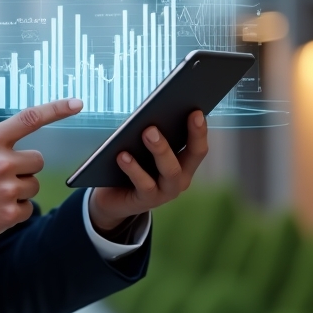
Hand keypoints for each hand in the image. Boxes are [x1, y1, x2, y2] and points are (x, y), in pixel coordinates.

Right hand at [0, 98, 82, 253]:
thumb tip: (8, 134)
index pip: (29, 118)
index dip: (57, 109)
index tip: (76, 103)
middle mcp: (0, 162)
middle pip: (37, 160)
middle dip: (23, 166)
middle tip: (1, 175)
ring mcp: (6, 190)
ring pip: (33, 185)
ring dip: (19, 188)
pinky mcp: (8, 214)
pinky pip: (28, 208)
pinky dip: (14, 209)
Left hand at [88, 110, 208, 232]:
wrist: (113, 199)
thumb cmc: (133, 167)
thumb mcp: (143, 150)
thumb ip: (152, 136)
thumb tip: (153, 116)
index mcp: (184, 164)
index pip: (198, 147)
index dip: (199, 130)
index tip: (196, 111)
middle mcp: (180, 179)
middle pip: (190, 156)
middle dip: (188, 135)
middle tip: (172, 117)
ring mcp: (165, 192)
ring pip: (170, 170)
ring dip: (160, 149)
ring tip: (147, 132)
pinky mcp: (146, 201)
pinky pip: (144, 184)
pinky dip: (134, 168)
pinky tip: (122, 155)